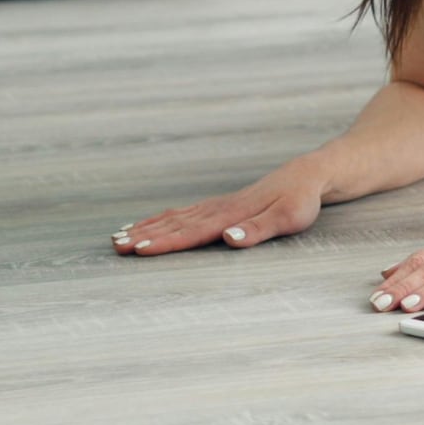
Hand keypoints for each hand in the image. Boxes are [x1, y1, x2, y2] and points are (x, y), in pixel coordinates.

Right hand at [112, 159, 326, 256]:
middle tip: (115, 247)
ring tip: (118, 238)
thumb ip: (257, 229)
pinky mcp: (220, 205)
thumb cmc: (300, 200)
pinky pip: (183, 213)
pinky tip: (148, 224)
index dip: (166, 242)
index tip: (138, 250)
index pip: (193, 232)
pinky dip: (162, 219)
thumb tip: (228, 240)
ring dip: (147, 228)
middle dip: (144, 236)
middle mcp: (219, 209)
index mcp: (232, 215)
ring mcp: (217, 206)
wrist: (308, 174)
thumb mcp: (288, 218)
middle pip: (176, 224)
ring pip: (175, 218)